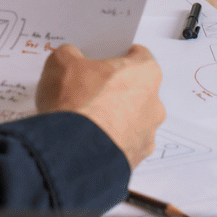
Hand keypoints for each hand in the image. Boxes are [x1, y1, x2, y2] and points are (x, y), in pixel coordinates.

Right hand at [35, 43, 163, 167]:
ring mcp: (146, 136)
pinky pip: (121, 147)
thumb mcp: (62, 62)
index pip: (139, 57)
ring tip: (83, 120)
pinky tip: (86, 141)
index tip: (105, 59)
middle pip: (136, 90)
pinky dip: (107, 144)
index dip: (119, 55)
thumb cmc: (78, 104)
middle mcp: (154, 105)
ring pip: (130, 122)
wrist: (74, 155)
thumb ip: (70, 54)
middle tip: (88, 90)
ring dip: (113, 120)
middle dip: (115, 90)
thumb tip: (69, 58)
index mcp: (145, 74)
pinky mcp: (134, 162)